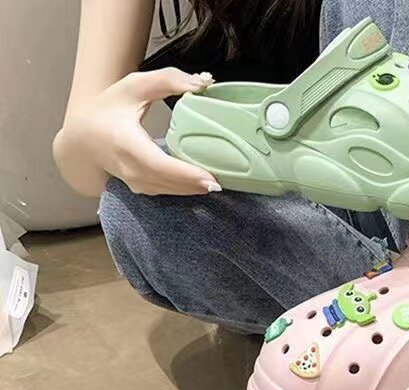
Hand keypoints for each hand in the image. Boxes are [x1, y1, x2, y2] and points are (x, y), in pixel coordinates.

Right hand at [54, 68, 219, 196]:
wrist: (83, 141)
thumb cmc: (108, 110)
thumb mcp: (133, 86)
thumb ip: (167, 80)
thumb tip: (202, 83)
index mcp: (125, 144)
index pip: (159, 165)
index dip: (186, 174)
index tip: (211, 178)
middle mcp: (130, 169)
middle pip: (170, 183)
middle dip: (198, 184)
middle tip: (226, 180)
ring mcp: (136, 184)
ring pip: (172, 191)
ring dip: (196, 189)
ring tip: (221, 182)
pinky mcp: (143, 190)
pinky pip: (169, 192)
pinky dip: (188, 189)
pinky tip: (205, 183)